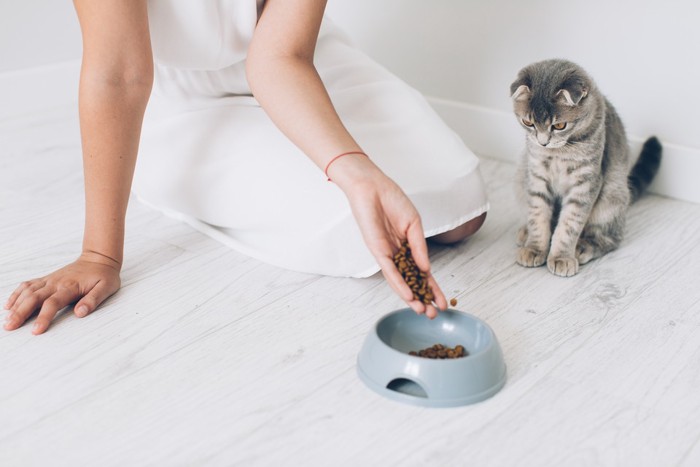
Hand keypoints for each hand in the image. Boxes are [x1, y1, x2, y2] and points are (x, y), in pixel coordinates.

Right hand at [4, 252, 120, 334]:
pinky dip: (17, 294)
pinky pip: (28, 285)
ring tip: (7, 320)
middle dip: (20, 313)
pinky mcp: (47, 279)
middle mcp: (56, 283)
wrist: (99, 258)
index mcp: (70, 287)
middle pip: (34, 298)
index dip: (43, 317)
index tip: (36, 331)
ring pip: (28, 291)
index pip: (53, 303)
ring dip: (16, 305)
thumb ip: (93, 300)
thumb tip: (80, 313)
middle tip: (10, 327)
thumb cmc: (104, 275)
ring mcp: (50, 280)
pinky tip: (9, 305)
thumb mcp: (106, 288)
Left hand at [333, 157, 447, 317]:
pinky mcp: (376, 250)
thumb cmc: (392, 200)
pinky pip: (389, 270)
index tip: (443, 303)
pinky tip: (408, 295)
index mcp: (407, 248)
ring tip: (422, 311)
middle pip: (412, 282)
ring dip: (411, 297)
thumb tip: (427, 269)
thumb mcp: (414, 224)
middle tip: (434, 315)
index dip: (433, 288)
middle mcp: (397, 254)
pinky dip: (399, 283)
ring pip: (400, 281)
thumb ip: (420, 247)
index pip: (422, 274)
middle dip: (423, 299)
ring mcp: (386, 254)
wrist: (372, 187)